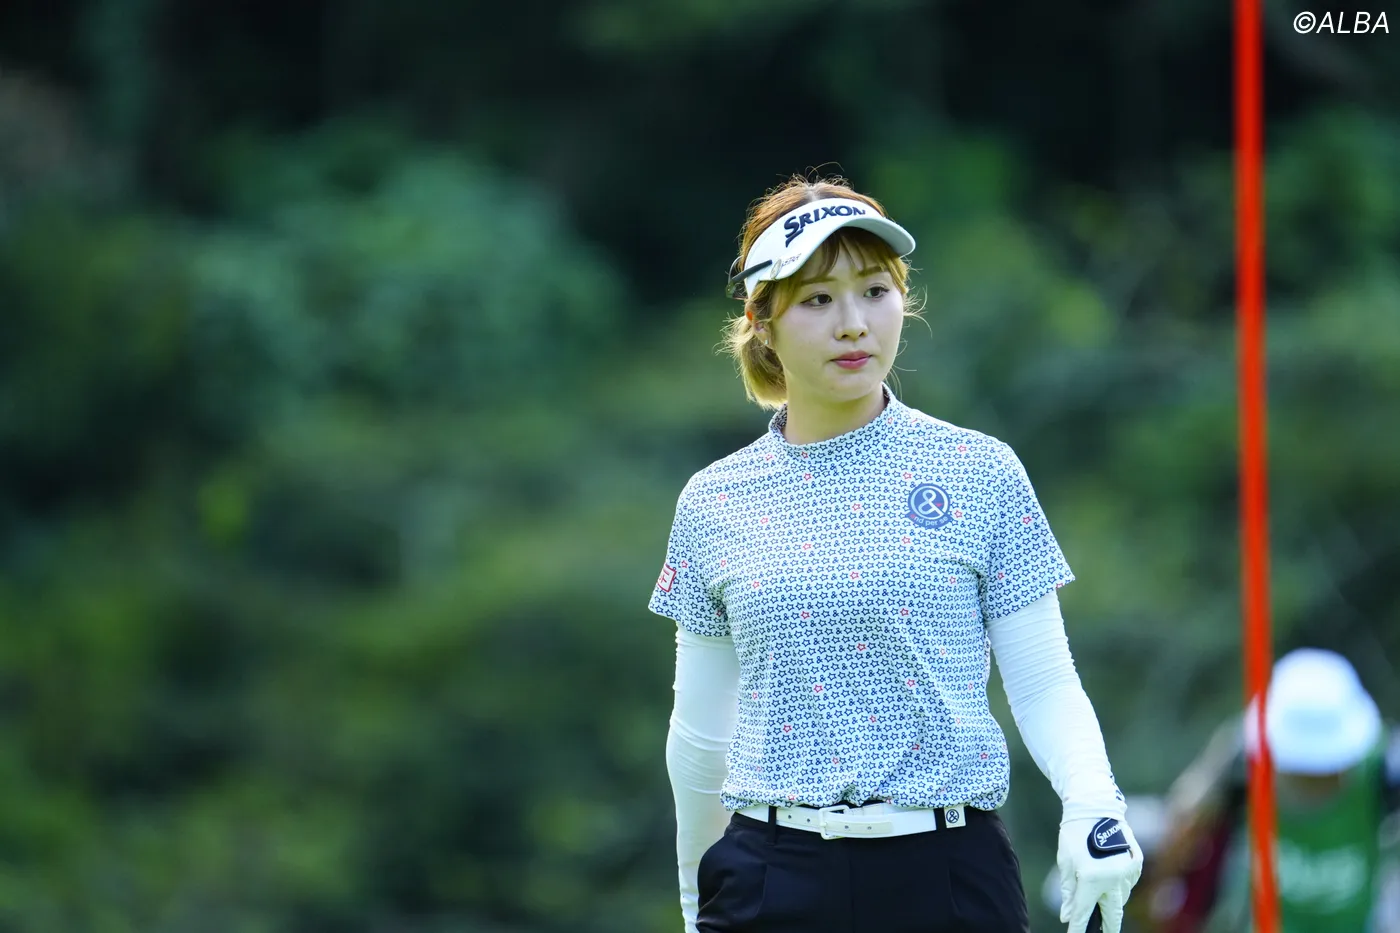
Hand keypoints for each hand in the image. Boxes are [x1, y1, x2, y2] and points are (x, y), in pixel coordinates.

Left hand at [1057, 816, 1142, 932]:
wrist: (1095, 806)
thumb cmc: (1074, 832)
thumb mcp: (1066, 862)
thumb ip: (1069, 892)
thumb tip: (1068, 916)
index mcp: (1091, 877)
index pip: (1084, 911)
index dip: (1078, 928)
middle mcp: (1113, 877)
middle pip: (1113, 914)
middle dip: (1107, 926)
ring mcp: (1128, 871)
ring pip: (1121, 898)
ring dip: (1111, 902)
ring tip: (1100, 901)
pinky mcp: (1137, 863)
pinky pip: (1128, 883)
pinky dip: (1119, 886)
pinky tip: (1111, 879)